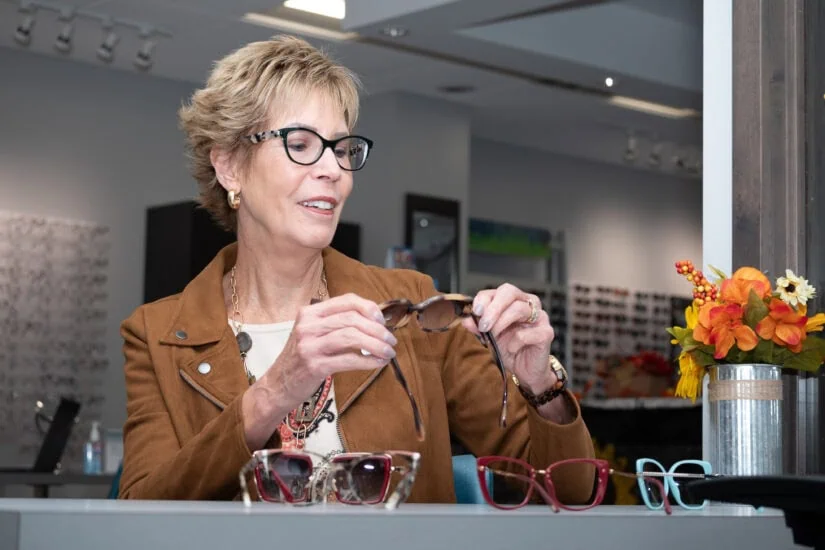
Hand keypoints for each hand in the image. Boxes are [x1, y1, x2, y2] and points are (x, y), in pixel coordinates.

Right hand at [242, 293, 396, 448]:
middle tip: (390, 340)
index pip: (346, 300)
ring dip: (376, 344)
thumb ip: (336, 324)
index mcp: (309, 313)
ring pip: (352, 337)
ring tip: (388, 352)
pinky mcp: (315, 366)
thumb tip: (375, 321)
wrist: (277, 385)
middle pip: (352, 319)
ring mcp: (309, 346)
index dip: (369, 307)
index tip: (382, 319)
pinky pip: (349, 359)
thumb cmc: (301, 358)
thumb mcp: (313, 334)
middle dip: (377, 329)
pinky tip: (378, 363)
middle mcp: (307, 326)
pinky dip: (369, 361)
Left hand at [461, 283, 555, 393]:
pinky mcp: (547, 333)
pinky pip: (527, 333)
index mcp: (515, 301)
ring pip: (519, 309)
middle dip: (493, 308)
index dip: (485, 299)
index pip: (499, 290)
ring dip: (500, 323)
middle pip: (510, 292)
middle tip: (483, 325)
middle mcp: (529, 304)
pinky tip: (512, 349)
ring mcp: (540, 317)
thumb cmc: (510, 349)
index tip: (475, 312)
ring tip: (493, 336)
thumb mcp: (489, 337)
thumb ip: (478, 327)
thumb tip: (466, 320)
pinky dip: (514, 342)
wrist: (526, 371)